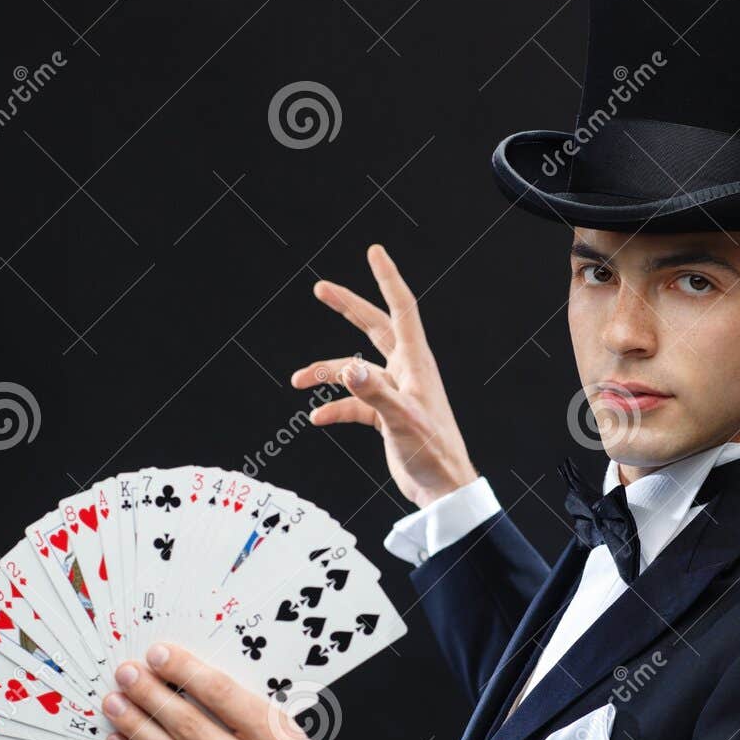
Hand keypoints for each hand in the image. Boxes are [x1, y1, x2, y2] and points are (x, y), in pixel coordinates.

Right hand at [292, 242, 479, 507]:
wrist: (441, 488)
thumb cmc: (433, 453)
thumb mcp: (403, 421)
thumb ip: (374, 394)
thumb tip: (347, 368)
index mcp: (416, 363)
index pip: (402, 309)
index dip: (387, 279)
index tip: (374, 252)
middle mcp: (406, 371)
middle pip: (374, 327)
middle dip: (348, 307)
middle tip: (321, 288)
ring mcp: (395, 392)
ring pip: (355, 370)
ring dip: (326, 372)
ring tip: (298, 379)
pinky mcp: (387, 414)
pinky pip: (354, 403)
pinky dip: (336, 408)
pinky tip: (318, 418)